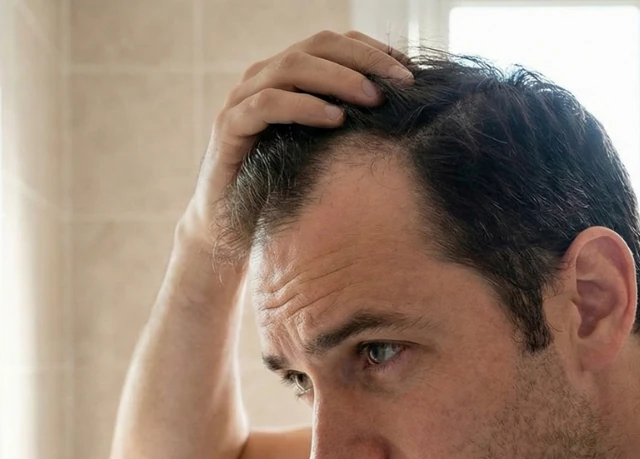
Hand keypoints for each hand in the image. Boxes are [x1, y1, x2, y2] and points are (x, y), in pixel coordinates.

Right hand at [178, 30, 412, 253]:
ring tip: (373, 99)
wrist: (232, 233)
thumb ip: (353, 125)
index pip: (335, 44)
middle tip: (400, 84)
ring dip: (338, 78)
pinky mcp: (229, 127)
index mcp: (289, 77)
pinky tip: (335, 120)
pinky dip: (304, 106)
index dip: (373, 50)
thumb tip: (408, 113)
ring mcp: (242, 99)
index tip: (410, 72)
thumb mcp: (326, 153)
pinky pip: (267, 104)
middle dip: (364, 59)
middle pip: (317, 45)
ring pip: (292, 67)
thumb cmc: (285, 192)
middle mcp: (264, 78)